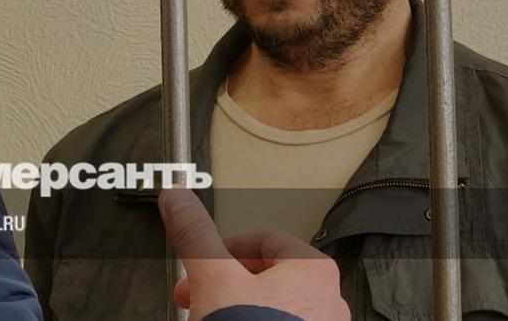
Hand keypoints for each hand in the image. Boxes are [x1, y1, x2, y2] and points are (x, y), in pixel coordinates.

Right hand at [159, 187, 349, 320]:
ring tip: (211, 320)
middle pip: (269, 277)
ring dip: (238, 311)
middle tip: (197, 297)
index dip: (227, 249)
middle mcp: (327, 302)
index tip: (206, 262)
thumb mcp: (213, 280)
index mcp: (312, 271)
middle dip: (225, 285)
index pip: (267, 241)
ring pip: (273, 310)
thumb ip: (195, 236)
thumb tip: (179, 198)